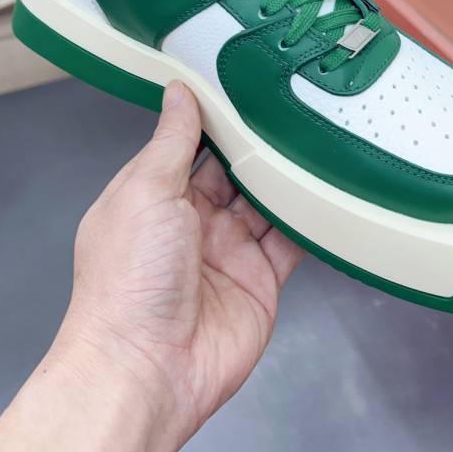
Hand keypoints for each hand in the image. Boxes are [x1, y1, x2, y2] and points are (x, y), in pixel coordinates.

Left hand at [58, 82, 303, 448]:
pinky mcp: (259, 283)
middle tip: (290, 104)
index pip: (188, 145)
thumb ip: (172, 142)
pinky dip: (308, 219)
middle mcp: (189, 224)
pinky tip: (325, 193)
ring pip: (265, 203)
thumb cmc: (127, 282)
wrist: (146, 370)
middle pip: (232, 172)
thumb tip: (178, 94)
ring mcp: (226, 254)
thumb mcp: (146, 191)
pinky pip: (290, 242)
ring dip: (285, 177)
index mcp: (151, 197)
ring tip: (314, 139)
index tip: (242, 81)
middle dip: (256, 144)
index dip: (214, 117)